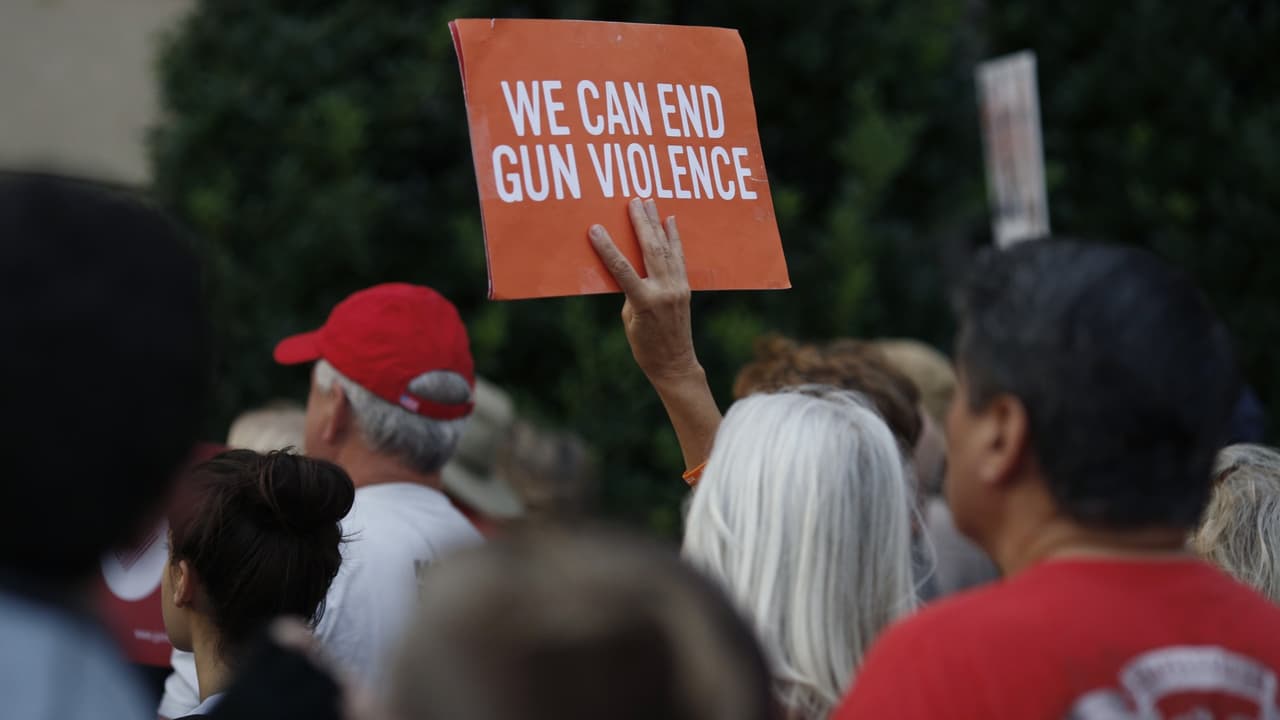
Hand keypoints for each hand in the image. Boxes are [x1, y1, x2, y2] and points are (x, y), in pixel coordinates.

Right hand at [588, 198, 700, 385]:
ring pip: (666, 249)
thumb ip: (630, 291)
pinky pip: (679, 257)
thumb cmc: (645, 346)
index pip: (622, 269)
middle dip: (641, 223)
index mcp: (645, 301)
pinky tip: (671, 221)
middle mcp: (664, 291)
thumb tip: (631, 269)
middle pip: (650, 250)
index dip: (607, 248)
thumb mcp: (629, 319)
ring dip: (657, 224)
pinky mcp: (685, 287)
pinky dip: (674, 238)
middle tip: (633, 201)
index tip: (596, 228)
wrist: (674, 362)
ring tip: (650, 203)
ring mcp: (678, 288)